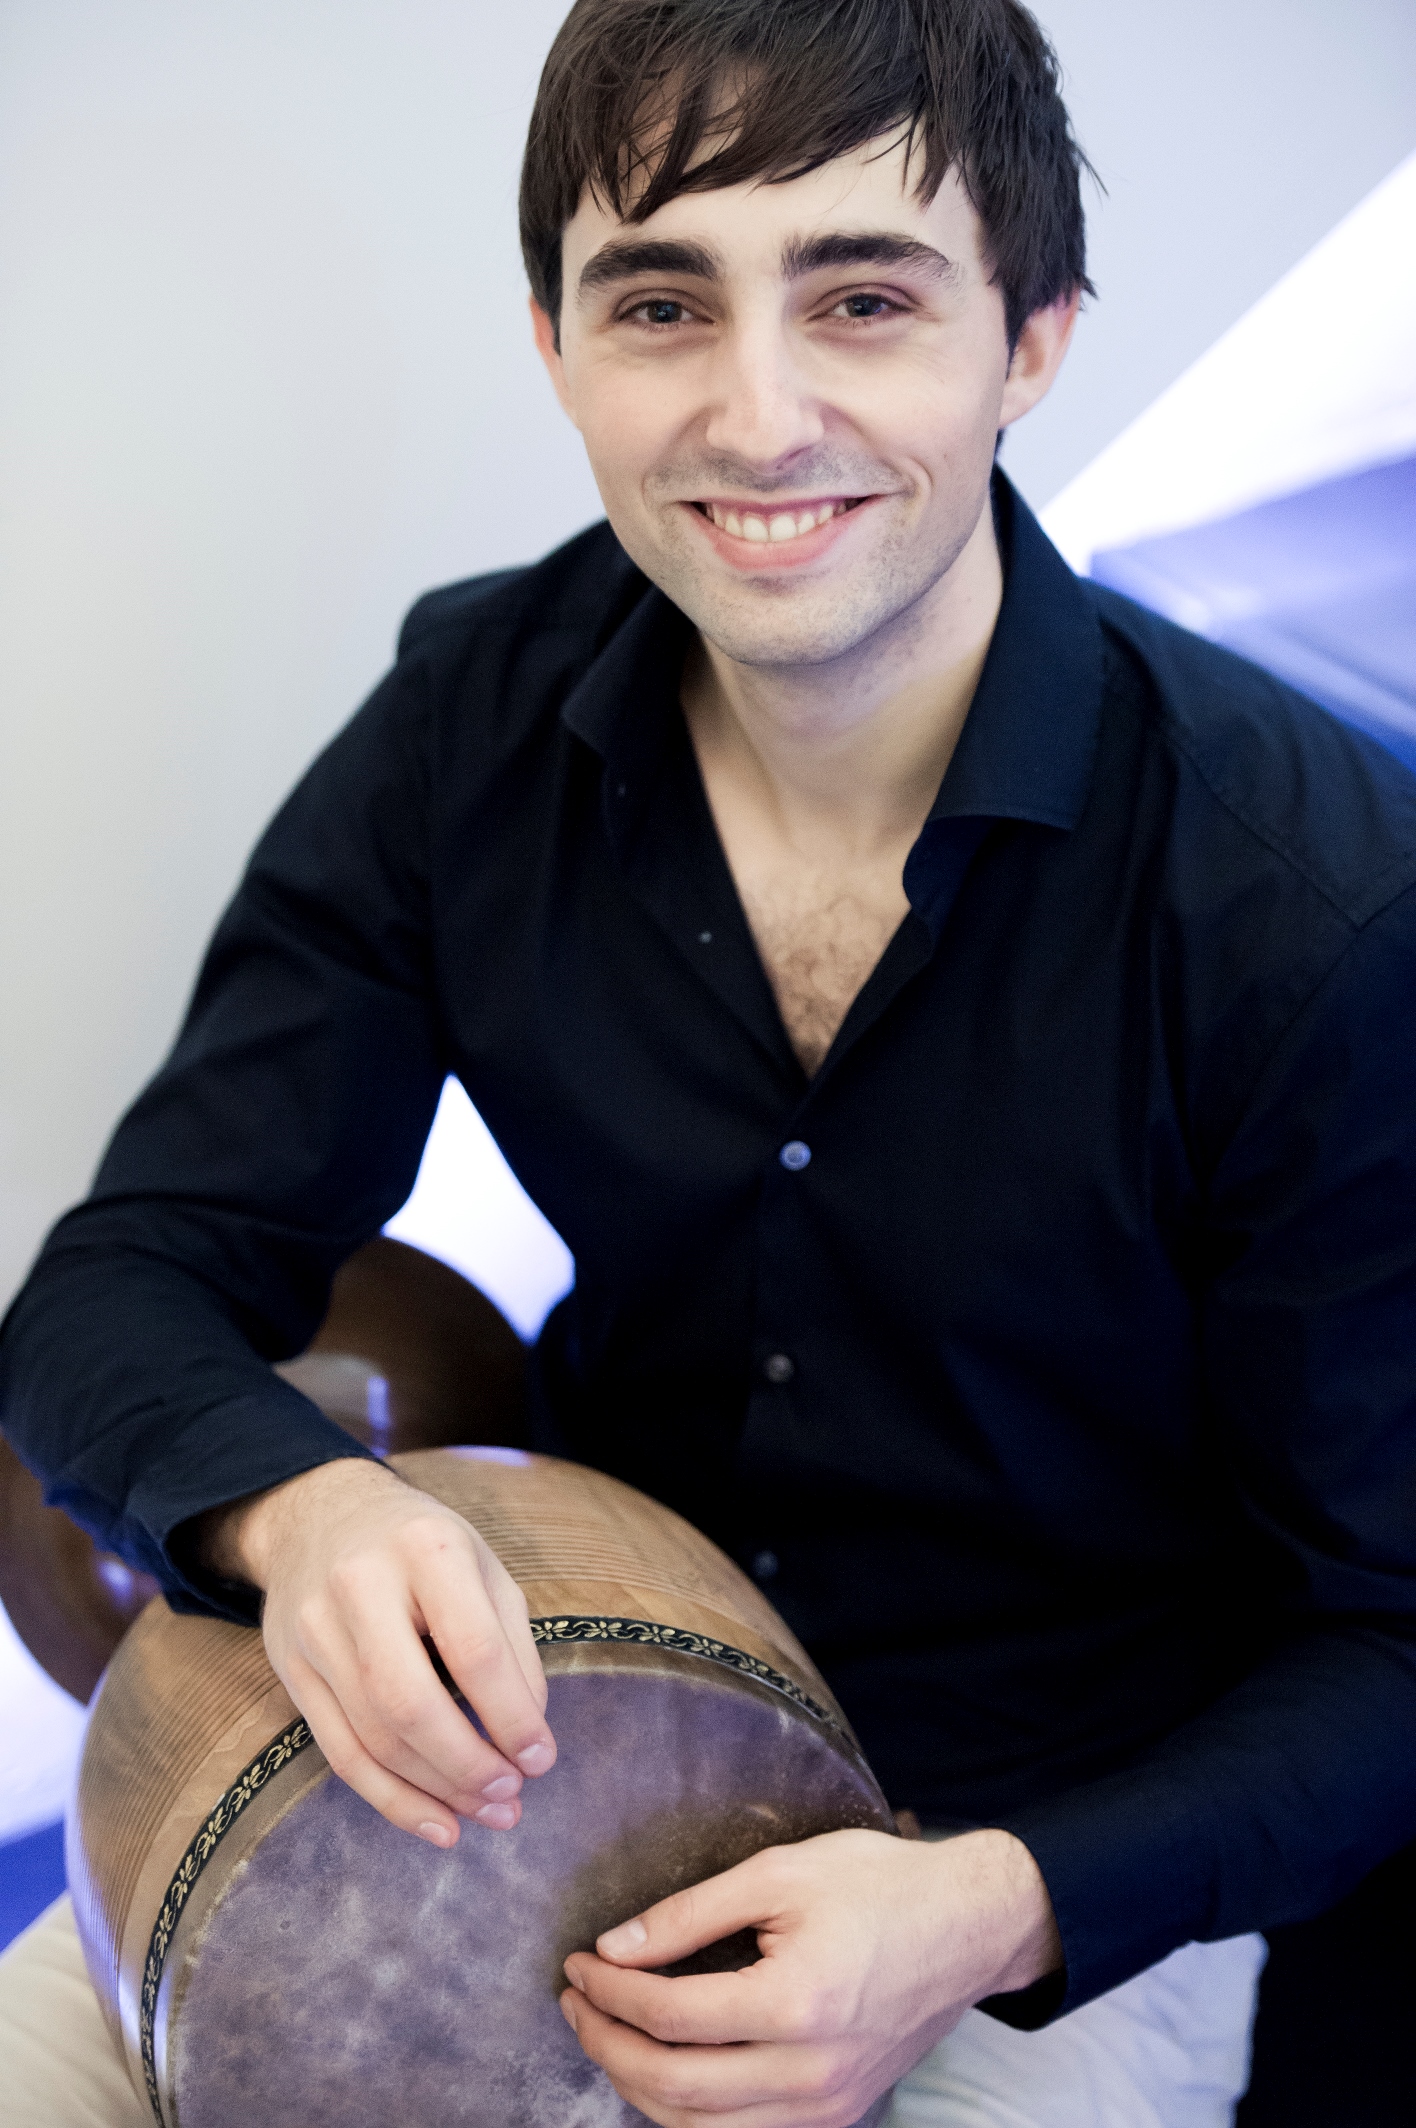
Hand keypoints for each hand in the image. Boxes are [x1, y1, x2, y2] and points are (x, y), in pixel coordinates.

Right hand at [200, 1457, 555, 1847]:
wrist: (319, 1514)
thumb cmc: (421, 1546)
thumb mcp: (482, 1566)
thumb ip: (512, 1644)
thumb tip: (529, 1733)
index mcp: (426, 1547)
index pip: (474, 1650)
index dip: (513, 1716)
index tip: (542, 1759)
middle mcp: (359, 1586)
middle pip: (411, 1704)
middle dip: (468, 1766)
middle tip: (512, 1798)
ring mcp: (314, 1630)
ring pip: (375, 1739)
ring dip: (437, 1793)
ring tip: (487, 1815)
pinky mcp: (290, 1669)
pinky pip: (341, 1754)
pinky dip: (392, 1800)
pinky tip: (437, 1823)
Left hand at [560, 1826, 1060, 2127]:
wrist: (971, 1926)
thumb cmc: (881, 1885)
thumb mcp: (781, 1873)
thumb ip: (691, 1913)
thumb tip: (615, 1947)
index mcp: (796, 2002)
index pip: (669, 2016)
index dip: (609, 1991)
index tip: (577, 1962)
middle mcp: (811, 2070)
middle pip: (673, 2086)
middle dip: (606, 2044)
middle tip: (576, 2001)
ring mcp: (827, 2105)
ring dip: (638, 2088)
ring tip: (608, 2035)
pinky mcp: (838, 2116)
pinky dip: (690, 2114)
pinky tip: (666, 2071)